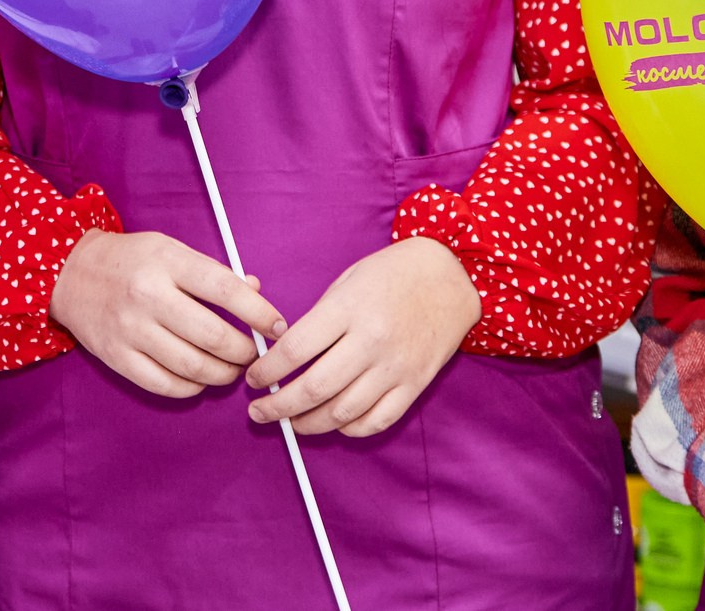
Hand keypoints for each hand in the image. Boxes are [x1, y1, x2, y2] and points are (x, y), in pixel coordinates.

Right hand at [50, 229, 285, 398]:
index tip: (278, 326)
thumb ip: (214, 272)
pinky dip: (193, 388)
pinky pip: (166, 385)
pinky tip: (201, 380)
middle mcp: (148, 296)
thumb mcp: (171, 249)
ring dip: (223, 374)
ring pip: (193, 367)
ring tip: (232, 369)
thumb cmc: (131, 260)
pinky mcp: (117, 358)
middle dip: (245, 352)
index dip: (260, 313)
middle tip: (254, 354)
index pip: (226, 290)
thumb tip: (256, 292)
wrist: (69, 273)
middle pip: (213, 336)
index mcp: (167, 262)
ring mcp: (131, 330)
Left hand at [244, 237, 478, 437]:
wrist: (451, 278)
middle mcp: (371, 342)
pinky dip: (349, 429)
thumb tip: (282, 355)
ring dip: (309, 424)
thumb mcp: (347, 281)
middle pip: (314, 389)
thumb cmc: (392, 274)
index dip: (267, 371)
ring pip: (342, 413)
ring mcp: (395, 367)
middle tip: (259, 412)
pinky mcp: (414, 386)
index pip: (295, 349)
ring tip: (291, 422)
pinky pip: (376, 421)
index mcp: (348, 309)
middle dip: (278, 407)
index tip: (253, 379)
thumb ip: (318, 319)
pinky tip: (333, 423)